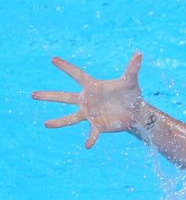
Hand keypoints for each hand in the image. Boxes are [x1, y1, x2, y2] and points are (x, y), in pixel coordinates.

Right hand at [33, 54, 149, 147]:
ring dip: (59, 121)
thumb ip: (133, 68)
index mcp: (92, 87)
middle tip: (32, 94)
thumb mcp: (131, 81)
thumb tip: (139, 53)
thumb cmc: (130, 94)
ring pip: (71, 118)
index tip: (53, 59)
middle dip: (49, 96)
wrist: (135, 112)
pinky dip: (91, 139)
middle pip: (65, 97)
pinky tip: (88, 145)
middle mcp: (87, 100)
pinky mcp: (98, 125)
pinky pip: (92, 133)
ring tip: (46, 124)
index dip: (66, 67)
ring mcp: (90, 113)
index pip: (77, 74)